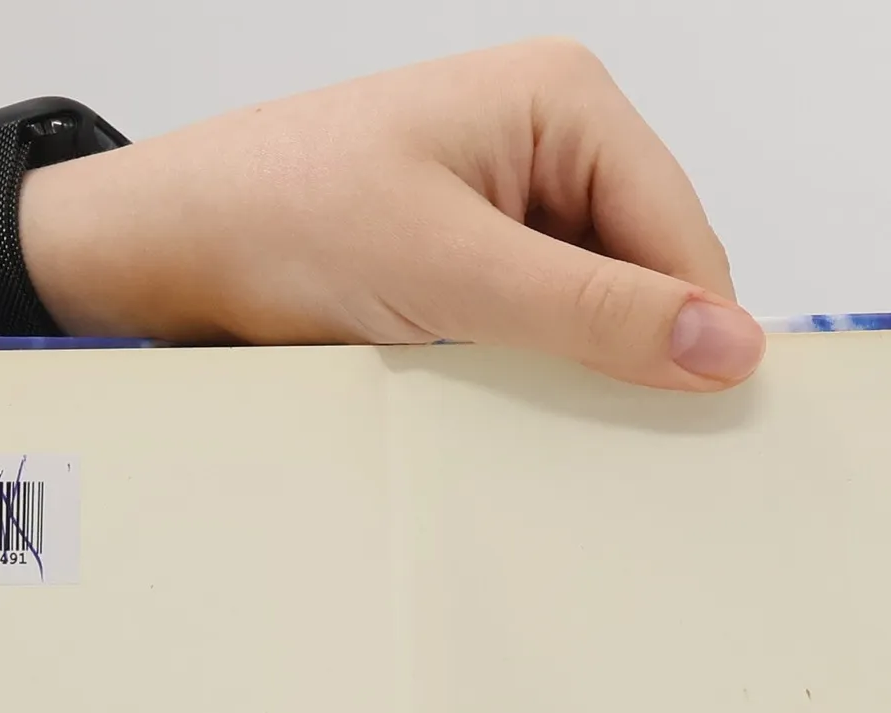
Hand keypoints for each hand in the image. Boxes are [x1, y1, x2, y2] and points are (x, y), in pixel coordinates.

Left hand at [20, 39, 762, 390]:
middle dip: (623, 355)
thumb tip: (729, 346)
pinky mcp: (467, 260)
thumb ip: (593, 313)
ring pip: (592, 314)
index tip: (688, 432)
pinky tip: (480, 396)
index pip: (684, 238)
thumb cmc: (277, 221)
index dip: (691, 337)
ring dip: (566, 371)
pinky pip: (535, 331)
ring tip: (506, 400)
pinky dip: (521, 375)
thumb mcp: (450, 273)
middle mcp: (546, 141)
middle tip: (577, 426)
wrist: (161, 252)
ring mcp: (506, 204)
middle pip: (647, 276)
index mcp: (563, 102)